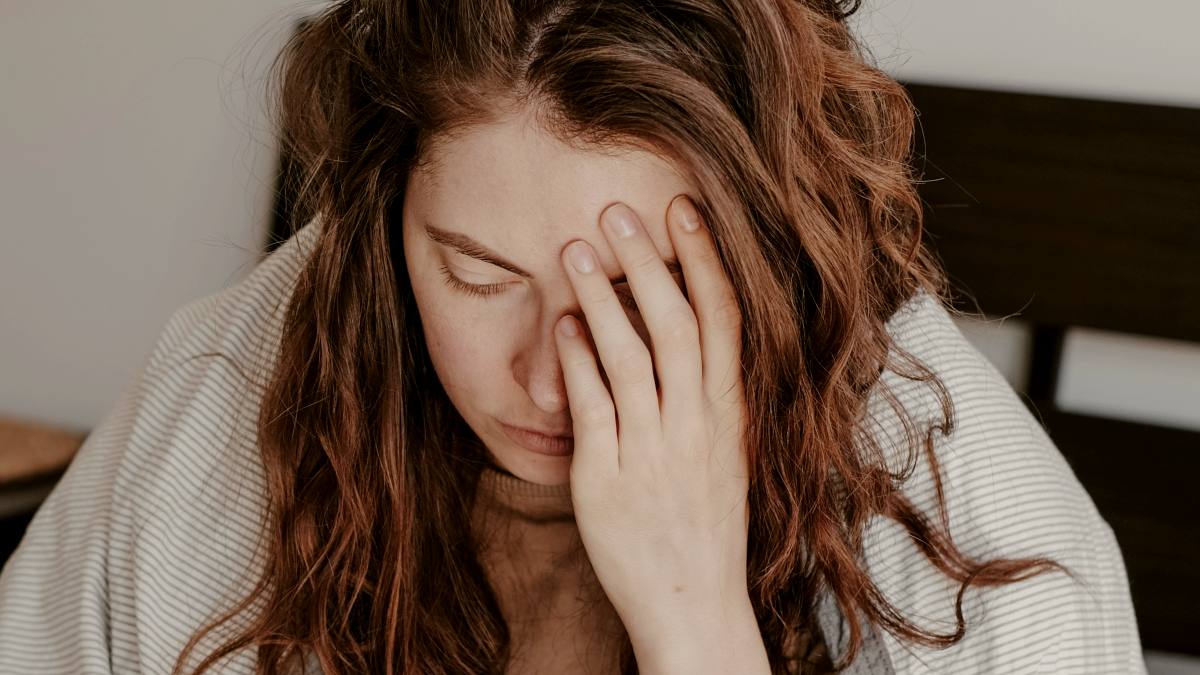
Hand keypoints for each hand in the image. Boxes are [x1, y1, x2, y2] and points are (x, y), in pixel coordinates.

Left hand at [554, 194, 750, 652]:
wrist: (693, 605)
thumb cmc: (704, 526)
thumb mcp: (722, 454)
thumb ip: (705, 396)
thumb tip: (682, 333)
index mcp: (727, 414)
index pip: (722, 320)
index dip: (703, 260)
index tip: (684, 211)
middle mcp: (695, 424)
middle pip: (674, 324)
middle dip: (649, 261)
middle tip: (618, 210)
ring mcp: (652, 449)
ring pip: (630, 355)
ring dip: (603, 297)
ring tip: (577, 250)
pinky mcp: (607, 476)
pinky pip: (592, 406)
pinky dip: (577, 360)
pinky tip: (561, 325)